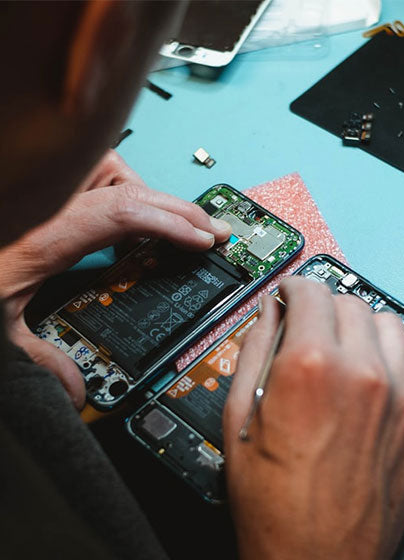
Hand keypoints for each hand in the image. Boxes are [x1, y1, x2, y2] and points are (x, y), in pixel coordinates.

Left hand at [0, 150, 230, 409]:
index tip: (203, 239)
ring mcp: (43, 189)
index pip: (121, 213)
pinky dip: (117, 189)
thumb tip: (75, 391)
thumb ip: (38, 359)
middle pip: (125, 183)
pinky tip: (124, 216)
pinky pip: (90, 174)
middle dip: (175, 206)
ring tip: (168, 223)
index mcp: (40, 235)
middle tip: (209, 228)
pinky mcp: (40, 190)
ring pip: (108, 168)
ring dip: (143, 193)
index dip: (169, 223)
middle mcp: (45, 201)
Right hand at [224, 277, 403, 559]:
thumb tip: (267, 315)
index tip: (288, 295)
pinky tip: (365, 374)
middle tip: (305, 326)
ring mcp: (399, 395)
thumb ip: (255, 350)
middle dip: (322, 306)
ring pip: (387, 323)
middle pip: (349, 302)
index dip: (292, 288)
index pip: (310, 292)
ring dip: (359, 325)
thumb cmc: (275, 506)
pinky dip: (387, 354)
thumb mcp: (240, 417)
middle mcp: (363, 373)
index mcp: (311, 367)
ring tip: (337, 348)